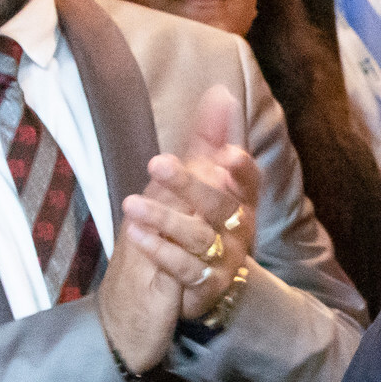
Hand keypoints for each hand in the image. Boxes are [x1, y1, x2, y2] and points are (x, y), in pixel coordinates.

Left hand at [122, 85, 262, 323]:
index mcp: (241, 201)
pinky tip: (136, 234)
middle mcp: (240, 229)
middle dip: (190, 184)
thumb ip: (209, 140)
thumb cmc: (194, 223)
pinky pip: (185, 268)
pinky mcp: (207, 287)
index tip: (226, 153)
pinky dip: (160, 250)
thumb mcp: (198, 181)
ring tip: (131, 203)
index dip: (241, 169)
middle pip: (221, 205)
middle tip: (157, 163)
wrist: (183, 288)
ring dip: (165, 218)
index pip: (250, 181)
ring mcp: (226, 260)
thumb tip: (220, 93)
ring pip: (200, 237)